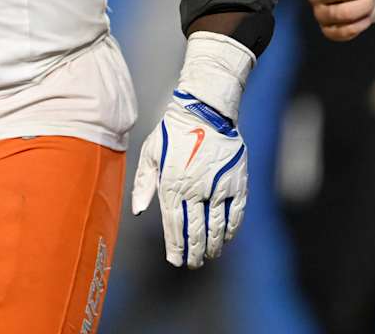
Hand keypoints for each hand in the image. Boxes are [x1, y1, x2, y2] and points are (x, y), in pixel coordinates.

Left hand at [130, 32, 252, 268]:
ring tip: (208, 256)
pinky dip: (231, 229)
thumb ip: (143, 183)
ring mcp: (218, 187)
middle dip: (193, 252)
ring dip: (211, 246)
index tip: (175, 261)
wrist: (204, 110)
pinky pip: (235, 213)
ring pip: (216, 226)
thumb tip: (137, 211)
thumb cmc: (173, 132)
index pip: (173, 225)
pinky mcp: (237, 182)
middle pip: (195, 231)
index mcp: (172, 184)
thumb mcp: (150, 153)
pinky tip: (225, 238)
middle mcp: (195, 190)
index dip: (175, 247)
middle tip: (192, 264)